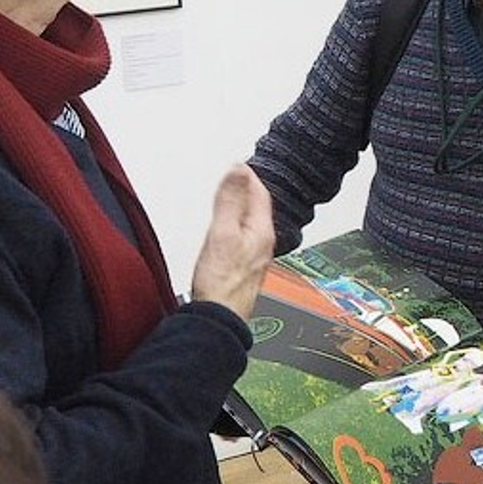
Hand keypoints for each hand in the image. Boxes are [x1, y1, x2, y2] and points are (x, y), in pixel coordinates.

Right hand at [189, 163, 274, 321]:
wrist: (219, 319)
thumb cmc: (221, 283)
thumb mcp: (222, 233)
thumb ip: (230, 201)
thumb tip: (239, 170)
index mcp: (262, 232)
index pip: (260, 194)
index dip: (249, 176)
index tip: (238, 164)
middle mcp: (263, 244)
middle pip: (258, 208)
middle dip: (247, 190)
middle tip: (237, 175)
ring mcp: (255, 257)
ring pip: (252, 223)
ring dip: (242, 207)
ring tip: (233, 195)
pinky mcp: (244, 268)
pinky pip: (244, 237)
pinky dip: (237, 225)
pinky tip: (228, 229)